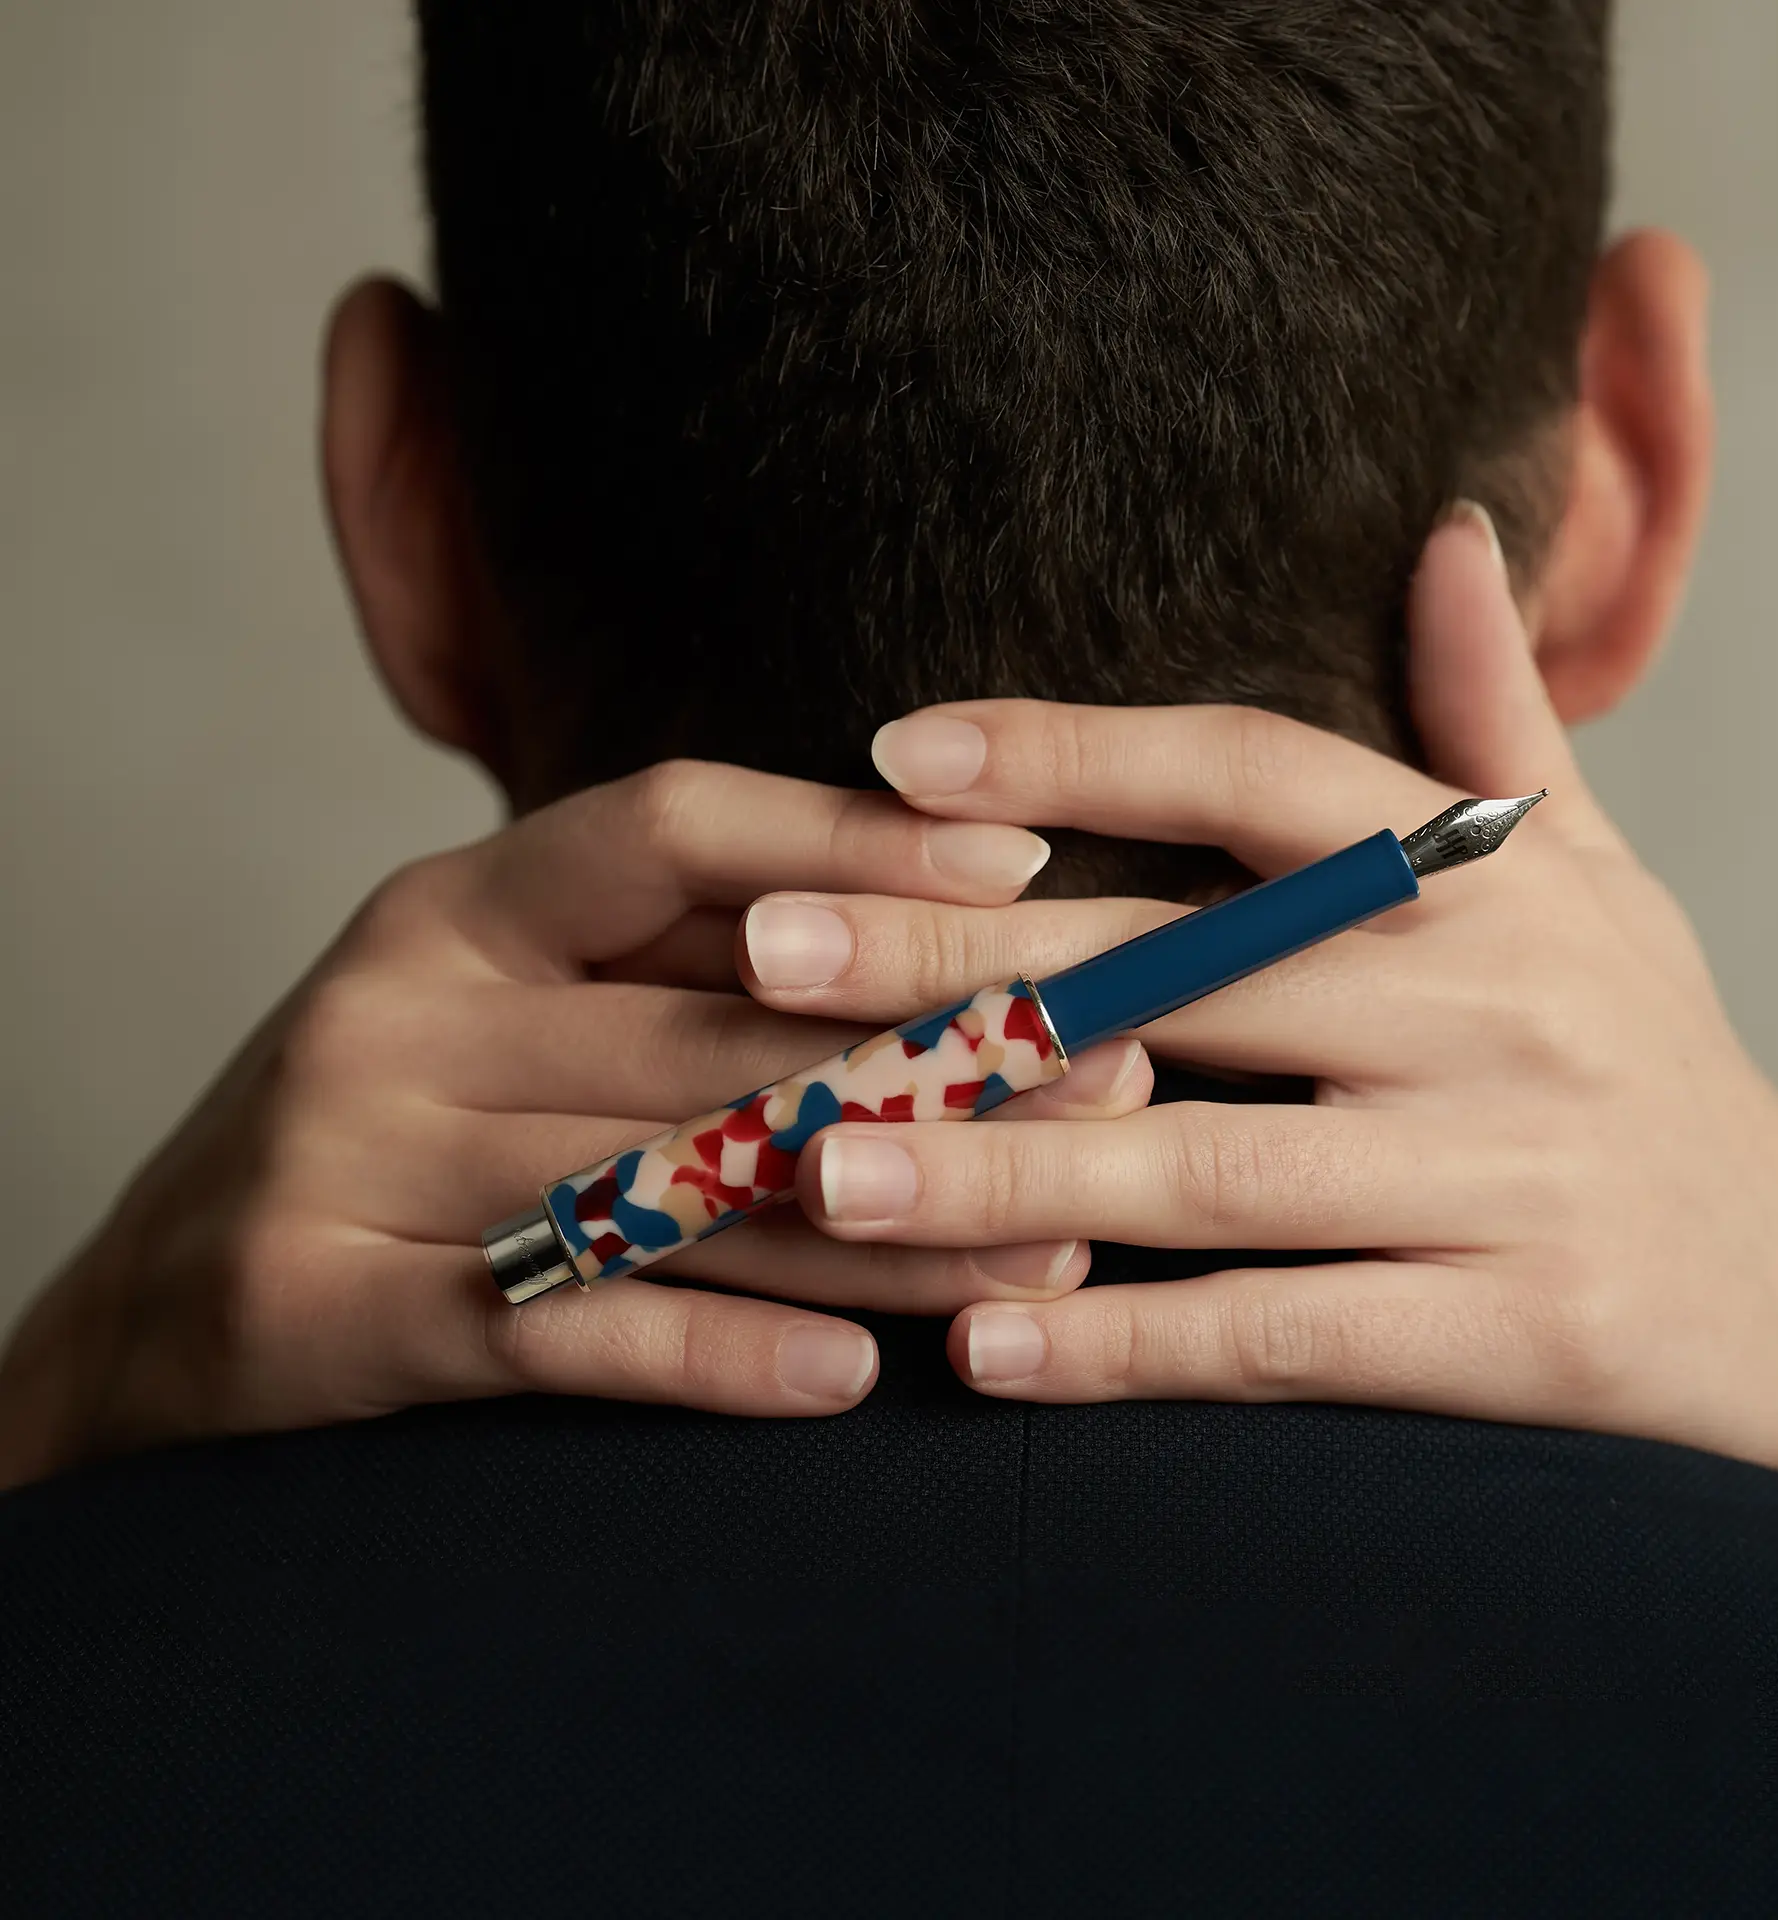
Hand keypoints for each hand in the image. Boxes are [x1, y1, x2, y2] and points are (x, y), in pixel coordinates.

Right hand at [0, 763, 1149, 1485]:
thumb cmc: (400, 1127)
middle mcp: (400, 1007)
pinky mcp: (329, 1314)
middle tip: (1111, 1083)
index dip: (851, 842)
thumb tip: (929, 922)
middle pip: (708, 1023)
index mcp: (459, 905)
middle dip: (928, 1060)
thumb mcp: (505, 1006)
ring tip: (1046, 1249)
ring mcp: (351, 1160)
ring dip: (877, 1225)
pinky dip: (717, 1352)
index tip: (1025, 872)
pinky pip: (563, 1332)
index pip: (670, 828)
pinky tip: (851, 1380)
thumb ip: (671, 965)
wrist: (162, 1301)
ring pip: (667, 1185)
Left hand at [737, 513, 1777, 1519]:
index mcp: (1486, 879)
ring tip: (823, 1173)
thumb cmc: (1653, 1066)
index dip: (1072, 752)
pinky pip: (1281, 1337)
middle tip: (761, 961)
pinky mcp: (1512, 1337)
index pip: (1255, 774)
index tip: (892, 755)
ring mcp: (1505, 1174)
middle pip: (1183, 970)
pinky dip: (1127, 1345)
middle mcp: (1494, 1006)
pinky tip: (981, 1346)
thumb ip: (1498, 719)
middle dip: (964, 966)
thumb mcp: (1598, 883)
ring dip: (1003, 1174)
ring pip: (1209, 1166)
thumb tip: (1452, 530)